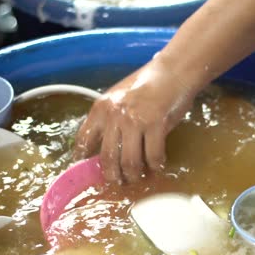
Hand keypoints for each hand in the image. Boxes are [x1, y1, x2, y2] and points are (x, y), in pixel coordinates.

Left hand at [73, 56, 197, 182]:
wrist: (172, 72)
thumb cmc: (146, 87)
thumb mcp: (119, 100)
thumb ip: (109, 121)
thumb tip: (103, 151)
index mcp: (101, 108)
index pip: (83, 141)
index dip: (82, 161)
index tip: (86, 174)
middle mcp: (114, 115)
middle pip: (107, 158)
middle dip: (113, 176)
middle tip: (119, 181)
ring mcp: (135, 120)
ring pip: (129, 163)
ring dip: (134, 175)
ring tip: (138, 176)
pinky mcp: (156, 125)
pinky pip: (153, 157)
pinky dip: (155, 166)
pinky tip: (157, 165)